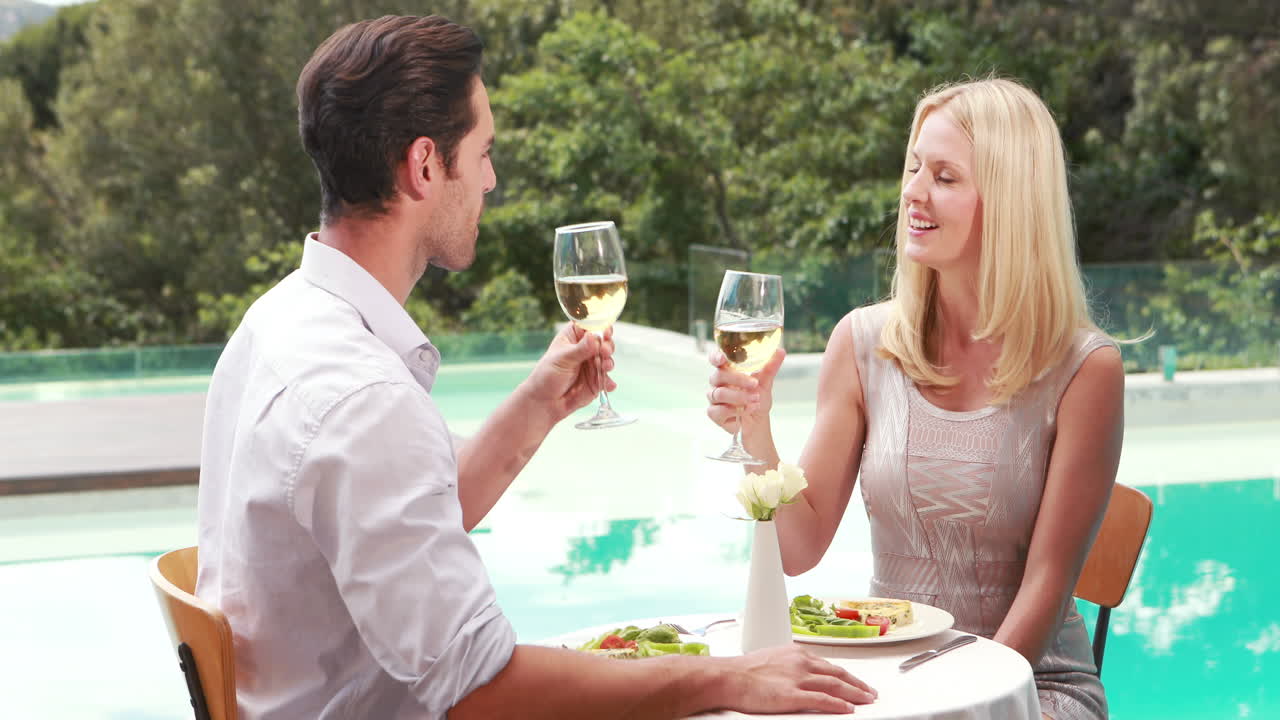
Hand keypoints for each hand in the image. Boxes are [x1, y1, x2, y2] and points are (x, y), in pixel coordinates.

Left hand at [521, 323, 616, 422]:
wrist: (545, 401)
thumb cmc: (547, 375)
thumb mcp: (562, 359)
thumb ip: (580, 350)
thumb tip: (594, 337)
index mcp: (574, 336)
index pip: (590, 326)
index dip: (600, 327)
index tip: (606, 331)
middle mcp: (586, 349)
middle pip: (603, 341)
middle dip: (607, 346)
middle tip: (605, 351)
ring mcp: (593, 365)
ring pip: (607, 359)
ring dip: (609, 362)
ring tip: (605, 367)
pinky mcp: (597, 381)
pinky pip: (607, 379)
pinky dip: (609, 382)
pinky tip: (608, 385)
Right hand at [705, 347, 784, 434]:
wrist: (758, 421)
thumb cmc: (757, 398)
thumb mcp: (765, 382)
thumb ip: (770, 367)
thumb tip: (780, 351)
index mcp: (727, 370)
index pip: (716, 360)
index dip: (715, 357)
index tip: (722, 358)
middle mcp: (718, 383)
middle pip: (719, 376)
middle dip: (738, 379)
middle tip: (754, 384)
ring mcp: (714, 398)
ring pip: (719, 394)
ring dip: (739, 397)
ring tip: (755, 399)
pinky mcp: (714, 414)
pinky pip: (719, 411)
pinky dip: (736, 410)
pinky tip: (749, 409)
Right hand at [720, 644, 876, 713]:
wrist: (728, 676)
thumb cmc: (743, 670)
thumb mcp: (771, 659)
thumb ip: (788, 665)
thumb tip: (796, 673)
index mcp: (796, 654)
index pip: (828, 665)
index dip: (845, 675)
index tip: (855, 681)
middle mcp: (801, 663)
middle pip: (838, 674)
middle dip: (857, 684)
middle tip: (870, 692)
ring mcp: (798, 679)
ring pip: (835, 686)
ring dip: (855, 694)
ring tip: (867, 700)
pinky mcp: (792, 695)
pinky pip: (822, 700)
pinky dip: (838, 705)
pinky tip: (848, 709)